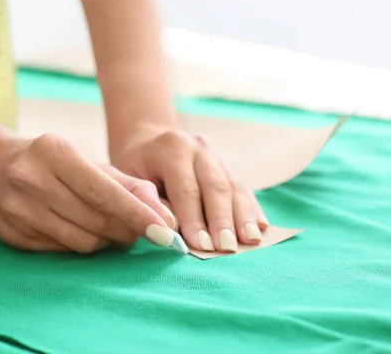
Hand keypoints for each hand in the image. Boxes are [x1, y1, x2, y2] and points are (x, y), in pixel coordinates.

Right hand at [0, 133, 175, 252]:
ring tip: (116, 228)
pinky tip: (86, 231)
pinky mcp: (14, 236)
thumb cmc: (48, 161)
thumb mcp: (85, 159)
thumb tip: (163, 212)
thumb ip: (126, 183)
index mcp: (54, 152)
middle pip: (96, 220)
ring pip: (83, 241)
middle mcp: (32, 180)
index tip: (166, 231)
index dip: (138, 214)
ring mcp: (19, 211)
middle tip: (147, 229)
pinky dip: (85, 244)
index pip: (104, 191)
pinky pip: (64, 250)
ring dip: (109, 240)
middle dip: (129, 229)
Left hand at [110, 125, 268, 252]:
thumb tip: (173, 228)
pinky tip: (260, 227)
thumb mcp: (130, 179)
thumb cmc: (136, 168)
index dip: (195, 219)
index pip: (186, 188)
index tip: (202, 245)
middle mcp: (199, 147)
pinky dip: (252, 209)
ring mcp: (216, 154)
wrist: (149, 142)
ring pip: (234, 187)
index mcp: (172, 148)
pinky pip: (242, 188)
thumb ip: (149, 201)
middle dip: (223, 220)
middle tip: (228, 248)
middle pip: (215, 187)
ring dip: (243, 216)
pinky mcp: (227, 165)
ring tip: (250, 241)